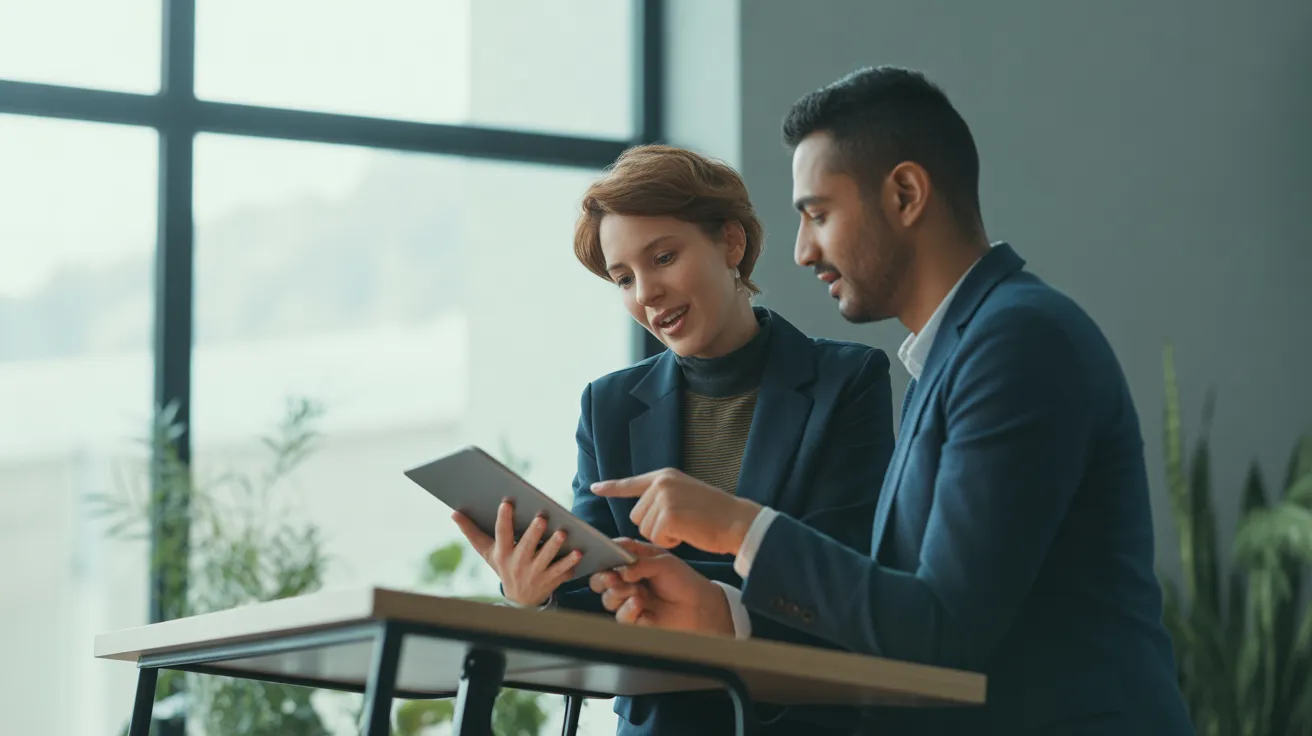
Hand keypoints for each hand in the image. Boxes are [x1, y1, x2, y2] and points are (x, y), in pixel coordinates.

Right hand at [453, 500, 581, 606]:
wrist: (519, 600)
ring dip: (555, 546)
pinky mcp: (551, 581)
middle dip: (534, 533)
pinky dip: (570, 563)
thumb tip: (453, 513)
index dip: (504, 519)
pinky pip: (562, 572)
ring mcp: (535, 573)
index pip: (502, 534)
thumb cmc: (503, 565)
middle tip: (542, 518)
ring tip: (562, 533)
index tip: (507, 503)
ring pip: (546, 559)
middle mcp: (518, 564)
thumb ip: (472, 532)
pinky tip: (579, 552)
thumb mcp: (486, 552)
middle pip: (526, 547)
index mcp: (502, 553)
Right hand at [589, 539, 734, 635]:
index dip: (603, 557)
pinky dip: (628, 611)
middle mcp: (628, 581)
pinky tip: (639, 605)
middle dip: (602, 579)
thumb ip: (640, 564)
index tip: (602, 558)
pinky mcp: (635, 619)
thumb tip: (621, 571)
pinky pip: (622, 617)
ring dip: (618, 594)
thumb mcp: (664, 563)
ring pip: (609, 599)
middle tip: (611, 579)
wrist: (699, 606)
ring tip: (636, 593)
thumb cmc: (682, 579)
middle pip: (601, 580)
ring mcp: (630, 600)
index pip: (610, 557)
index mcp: (632, 563)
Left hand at [590, 469, 761, 553]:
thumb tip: (640, 514)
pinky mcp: (668, 515)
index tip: (594, 488)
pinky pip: (656, 538)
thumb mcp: (685, 496)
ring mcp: (664, 498)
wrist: (737, 522)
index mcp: (665, 476)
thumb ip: (663, 498)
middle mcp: (661, 483)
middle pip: (637, 516)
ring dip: (663, 536)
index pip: (632, 483)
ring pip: (645, 530)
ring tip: (687, 527)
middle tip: (682, 524)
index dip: (612, 487)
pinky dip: (670, 543)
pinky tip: (687, 534)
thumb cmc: (715, 515)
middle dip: (655, 527)